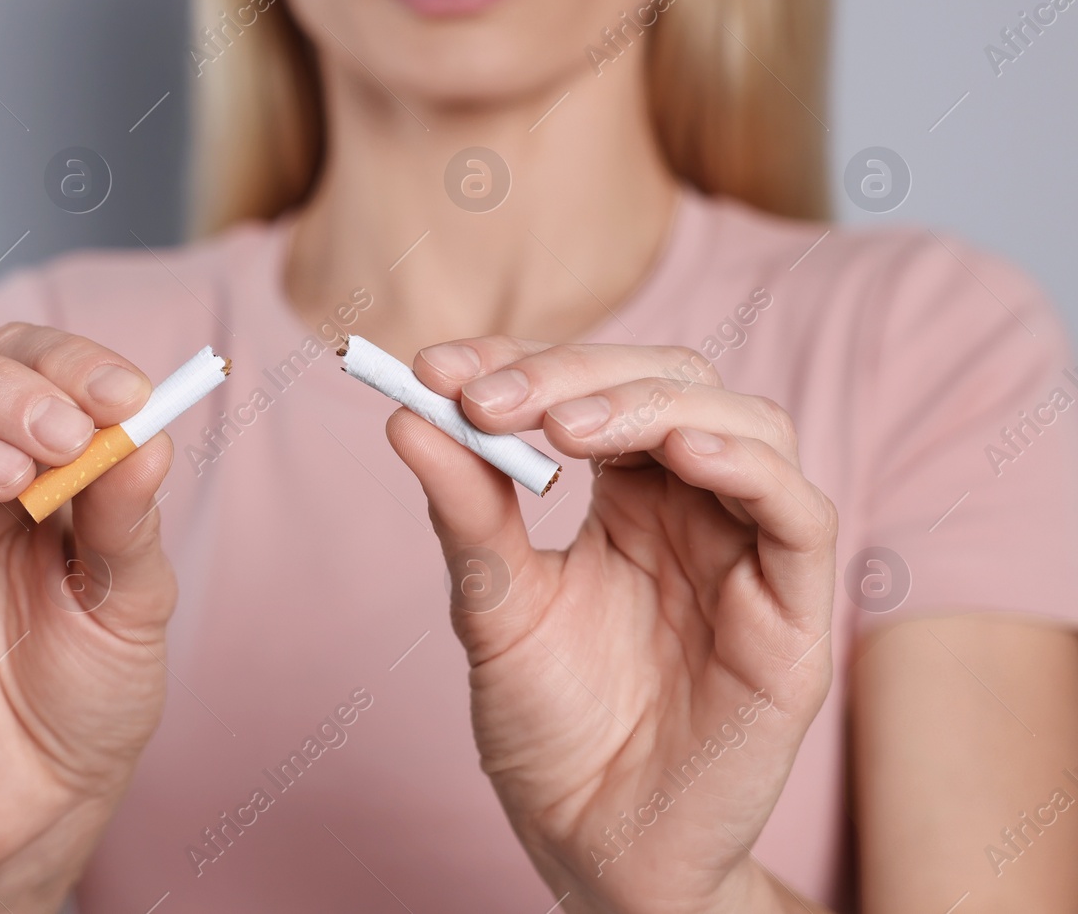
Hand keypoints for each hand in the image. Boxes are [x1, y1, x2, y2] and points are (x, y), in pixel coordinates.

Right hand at [0, 325, 176, 909]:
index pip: (15, 359)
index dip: (64, 360)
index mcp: (19, 457)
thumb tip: (146, 435)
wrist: (43, 799)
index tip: (123, 396)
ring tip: (8, 478)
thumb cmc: (88, 691)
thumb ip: (128, 518)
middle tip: (62, 436)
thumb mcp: (133, 600)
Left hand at [387, 339, 835, 913]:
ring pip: (747, 425)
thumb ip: (467, 513)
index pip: (594, 386)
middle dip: (578, 374)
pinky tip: (677, 456)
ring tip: (568, 427)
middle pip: (672, 383)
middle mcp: (695, 511)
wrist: (593, 848)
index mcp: (629, 499)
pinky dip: (747, 468)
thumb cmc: (552, 729)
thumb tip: (408, 417)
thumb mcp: (493, 606)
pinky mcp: (794, 618)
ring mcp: (748, 556)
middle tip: (491, 399)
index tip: (437, 367)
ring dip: (655, 406)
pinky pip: (800, 516)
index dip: (522, 360)